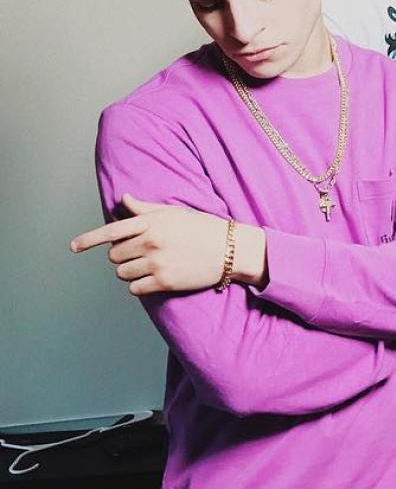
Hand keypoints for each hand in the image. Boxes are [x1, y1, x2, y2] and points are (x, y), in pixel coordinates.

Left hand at [70, 194, 230, 294]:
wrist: (230, 249)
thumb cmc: (202, 228)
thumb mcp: (174, 213)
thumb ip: (145, 209)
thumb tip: (124, 200)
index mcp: (151, 222)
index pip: (111, 231)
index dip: (89, 239)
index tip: (74, 247)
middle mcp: (150, 241)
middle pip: (114, 255)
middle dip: (122, 256)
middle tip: (140, 254)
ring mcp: (156, 262)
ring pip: (122, 272)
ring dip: (130, 271)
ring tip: (149, 266)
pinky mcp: (164, 281)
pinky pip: (134, 288)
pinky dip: (139, 286)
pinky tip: (153, 278)